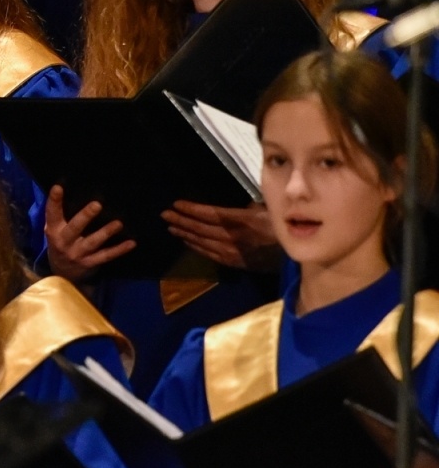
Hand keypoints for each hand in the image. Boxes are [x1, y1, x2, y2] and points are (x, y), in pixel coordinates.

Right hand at [43, 185, 134, 280]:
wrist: (62, 274)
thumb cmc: (61, 243)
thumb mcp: (55, 230)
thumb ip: (61, 216)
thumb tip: (76, 191)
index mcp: (54, 230)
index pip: (52, 214)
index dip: (54, 201)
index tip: (58, 187)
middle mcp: (64, 242)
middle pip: (74, 228)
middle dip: (85, 217)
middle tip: (97, 205)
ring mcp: (77, 254)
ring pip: (92, 242)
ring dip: (105, 233)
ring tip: (118, 224)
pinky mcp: (89, 263)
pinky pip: (105, 256)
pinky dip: (119, 250)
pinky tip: (131, 243)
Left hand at [162, 201, 279, 271]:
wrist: (302, 254)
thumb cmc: (287, 226)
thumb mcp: (271, 209)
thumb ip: (253, 206)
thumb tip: (242, 204)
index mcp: (245, 221)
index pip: (211, 214)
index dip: (192, 209)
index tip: (176, 204)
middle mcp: (237, 237)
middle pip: (203, 228)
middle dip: (182, 221)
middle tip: (165, 215)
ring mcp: (235, 252)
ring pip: (204, 242)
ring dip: (186, 234)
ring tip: (171, 227)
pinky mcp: (237, 263)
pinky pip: (212, 255)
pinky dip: (197, 247)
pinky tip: (188, 242)